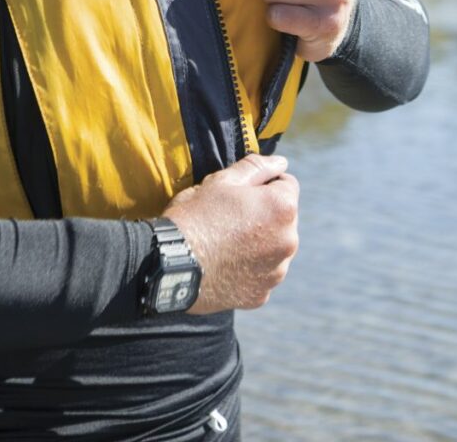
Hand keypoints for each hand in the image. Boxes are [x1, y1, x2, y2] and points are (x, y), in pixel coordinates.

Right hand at [162, 154, 299, 313]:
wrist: (168, 264)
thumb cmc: (194, 216)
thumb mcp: (221, 181)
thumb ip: (256, 168)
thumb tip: (281, 163)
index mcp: (283, 208)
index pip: (287, 186)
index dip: (263, 186)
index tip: (240, 195)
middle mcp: (288, 241)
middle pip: (284, 219)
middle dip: (264, 215)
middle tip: (229, 219)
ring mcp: (276, 271)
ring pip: (274, 248)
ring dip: (260, 243)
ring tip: (225, 244)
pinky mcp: (261, 294)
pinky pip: (262, 274)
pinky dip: (250, 270)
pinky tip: (224, 265)